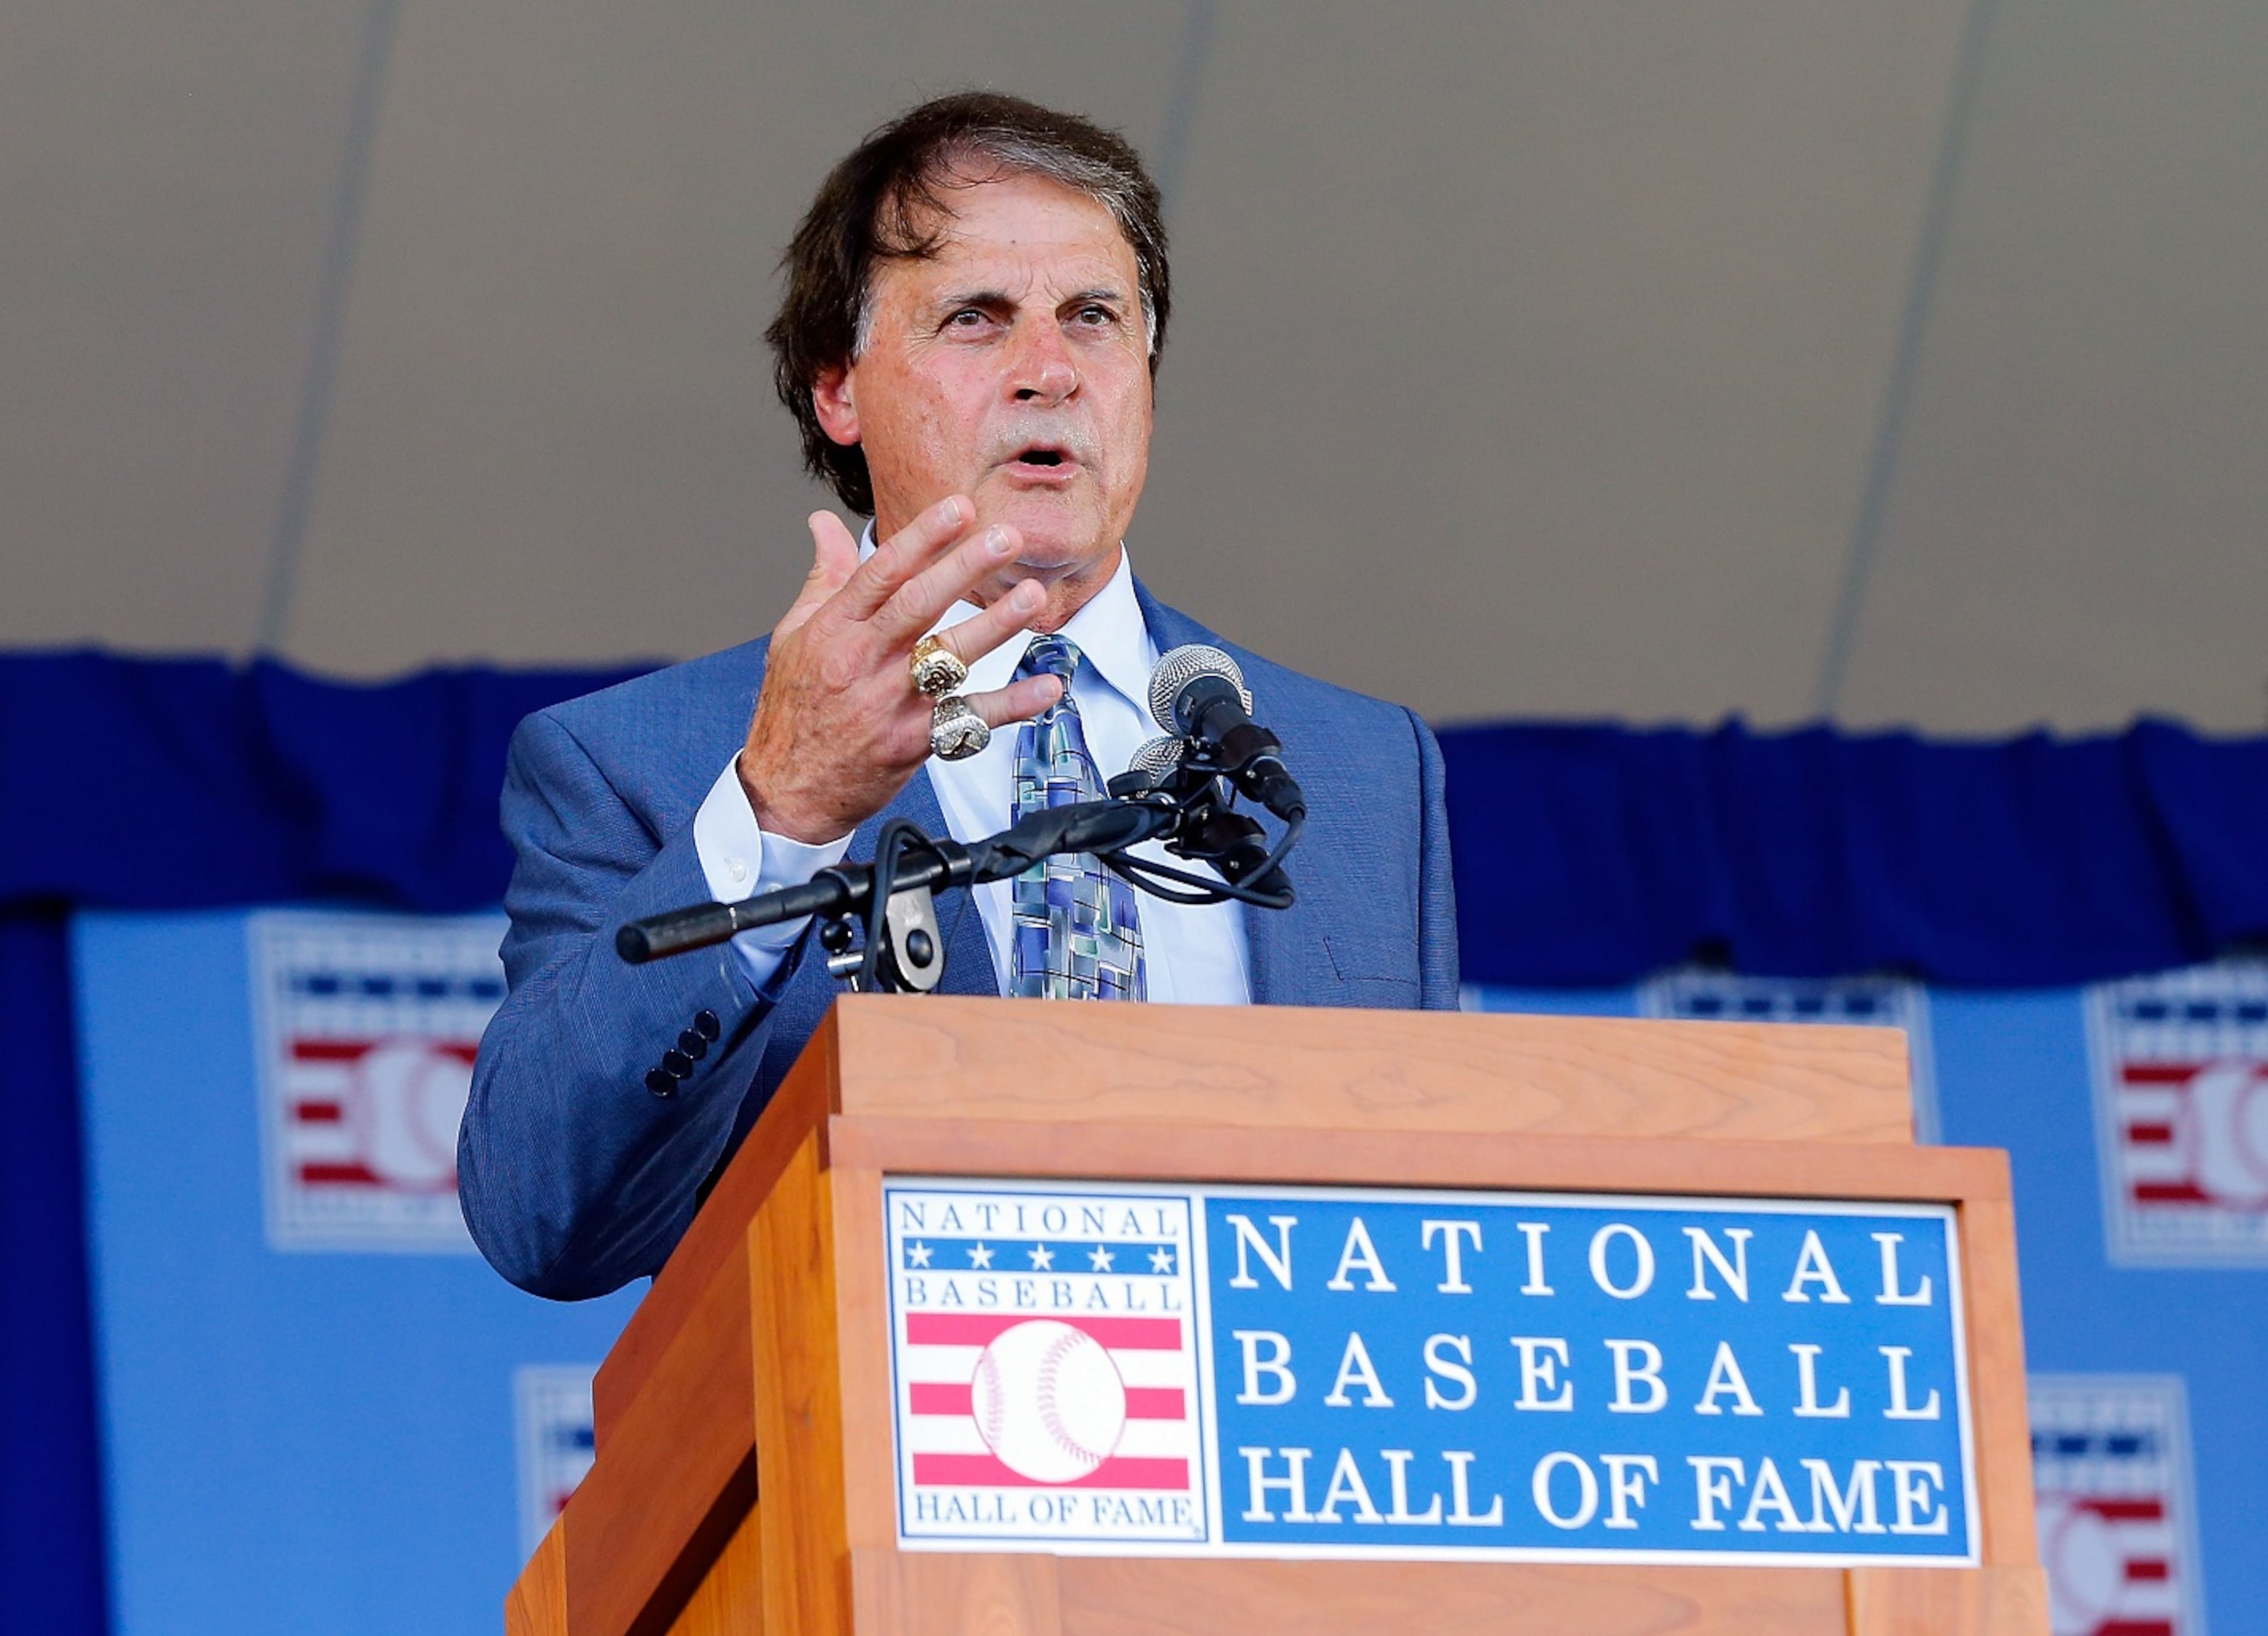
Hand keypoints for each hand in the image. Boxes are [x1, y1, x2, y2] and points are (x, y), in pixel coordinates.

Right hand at [736, 496, 1062, 842]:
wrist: (785, 791)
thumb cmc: (792, 710)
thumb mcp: (793, 637)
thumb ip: (823, 577)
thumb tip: (824, 522)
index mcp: (832, 630)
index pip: (880, 572)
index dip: (922, 537)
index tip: (959, 508)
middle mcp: (859, 663)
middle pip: (917, 606)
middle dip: (963, 568)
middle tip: (1004, 538)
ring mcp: (887, 703)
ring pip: (946, 656)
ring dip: (994, 625)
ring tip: (1031, 594)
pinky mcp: (911, 742)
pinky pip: (968, 720)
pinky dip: (1010, 705)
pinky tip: (1045, 687)